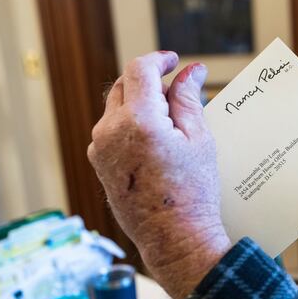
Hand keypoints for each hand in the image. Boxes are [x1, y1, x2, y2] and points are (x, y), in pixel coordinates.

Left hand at [88, 51, 230, 298]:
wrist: (174, 238)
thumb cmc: (193, 194)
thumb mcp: (199, 141)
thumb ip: (189, 100)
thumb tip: (190, 72)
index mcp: (139, 121)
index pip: (140, 70)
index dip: (159, 60)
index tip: (174, 62)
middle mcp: (111, 131)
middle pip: (125, 86)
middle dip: (150, 82)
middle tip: (177, 94)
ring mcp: (100, 148)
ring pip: (116, 108)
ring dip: (139, 104)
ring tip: (169, 124)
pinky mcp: (98, 164)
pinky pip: (111, 131)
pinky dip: (130, 125)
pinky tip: (154, 143)